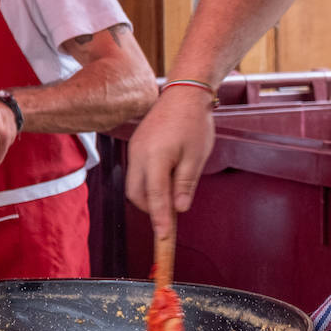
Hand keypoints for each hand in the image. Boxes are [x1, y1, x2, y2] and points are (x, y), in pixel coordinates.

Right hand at [124, 88, 216, 239]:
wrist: (184, 93)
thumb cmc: (193, 123)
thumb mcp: (196, 157)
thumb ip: (185, 184)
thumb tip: (179, 209)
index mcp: (155, 157)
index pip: (155, 196)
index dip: (159, 219)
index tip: (164, 237)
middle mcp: (139, 155)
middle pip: (137, 194)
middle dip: (151, 209)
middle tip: (172, 216)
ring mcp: (135, 149)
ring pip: (134, 184)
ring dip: (150, 196)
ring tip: (172, 196)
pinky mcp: (136, 145)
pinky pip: (137, 171)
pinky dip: (148, 182)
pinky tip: (166, 181)